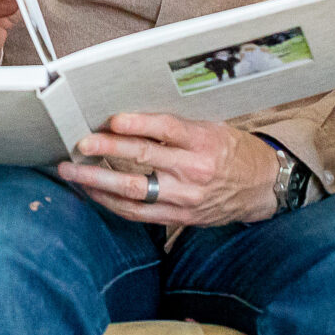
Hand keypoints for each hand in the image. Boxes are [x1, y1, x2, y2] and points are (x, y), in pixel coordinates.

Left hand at [55, 112, 279, 226]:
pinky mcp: (181, 216)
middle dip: (107, 151)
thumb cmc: (232, 151)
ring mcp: (186, 197)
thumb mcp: (211, 128)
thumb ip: (175, 126)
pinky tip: (92, 192)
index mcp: (204, 141)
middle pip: (144, 159)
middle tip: (80, 144)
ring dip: (98, 181)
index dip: (137, 124)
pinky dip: (112, 203)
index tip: (111, 120)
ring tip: (72, 172)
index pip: (166, 129)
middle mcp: (194, 170)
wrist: (262, 188)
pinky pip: (139, 213)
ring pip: (135, 191)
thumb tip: (129, 117)